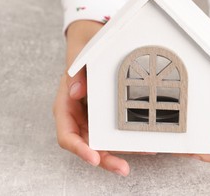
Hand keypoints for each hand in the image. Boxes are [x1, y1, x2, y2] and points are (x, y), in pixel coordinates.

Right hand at [52, 20, 129, 175]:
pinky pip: (114, 130)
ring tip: (144, 152)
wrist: (91, 42)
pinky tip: (144, 140)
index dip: (79, 149)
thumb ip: (75, 74)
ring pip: (103, 142)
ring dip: (120, 151)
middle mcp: (77, 116)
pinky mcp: (104, 115)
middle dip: (105, 158)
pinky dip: (127, 138)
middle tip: (123, 168)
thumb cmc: (82, 51)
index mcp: (65, 106)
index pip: (67, 135)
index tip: (93, 157)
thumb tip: (75, 92)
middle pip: (88, 146)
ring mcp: (92, 117)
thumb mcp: (78, 57)